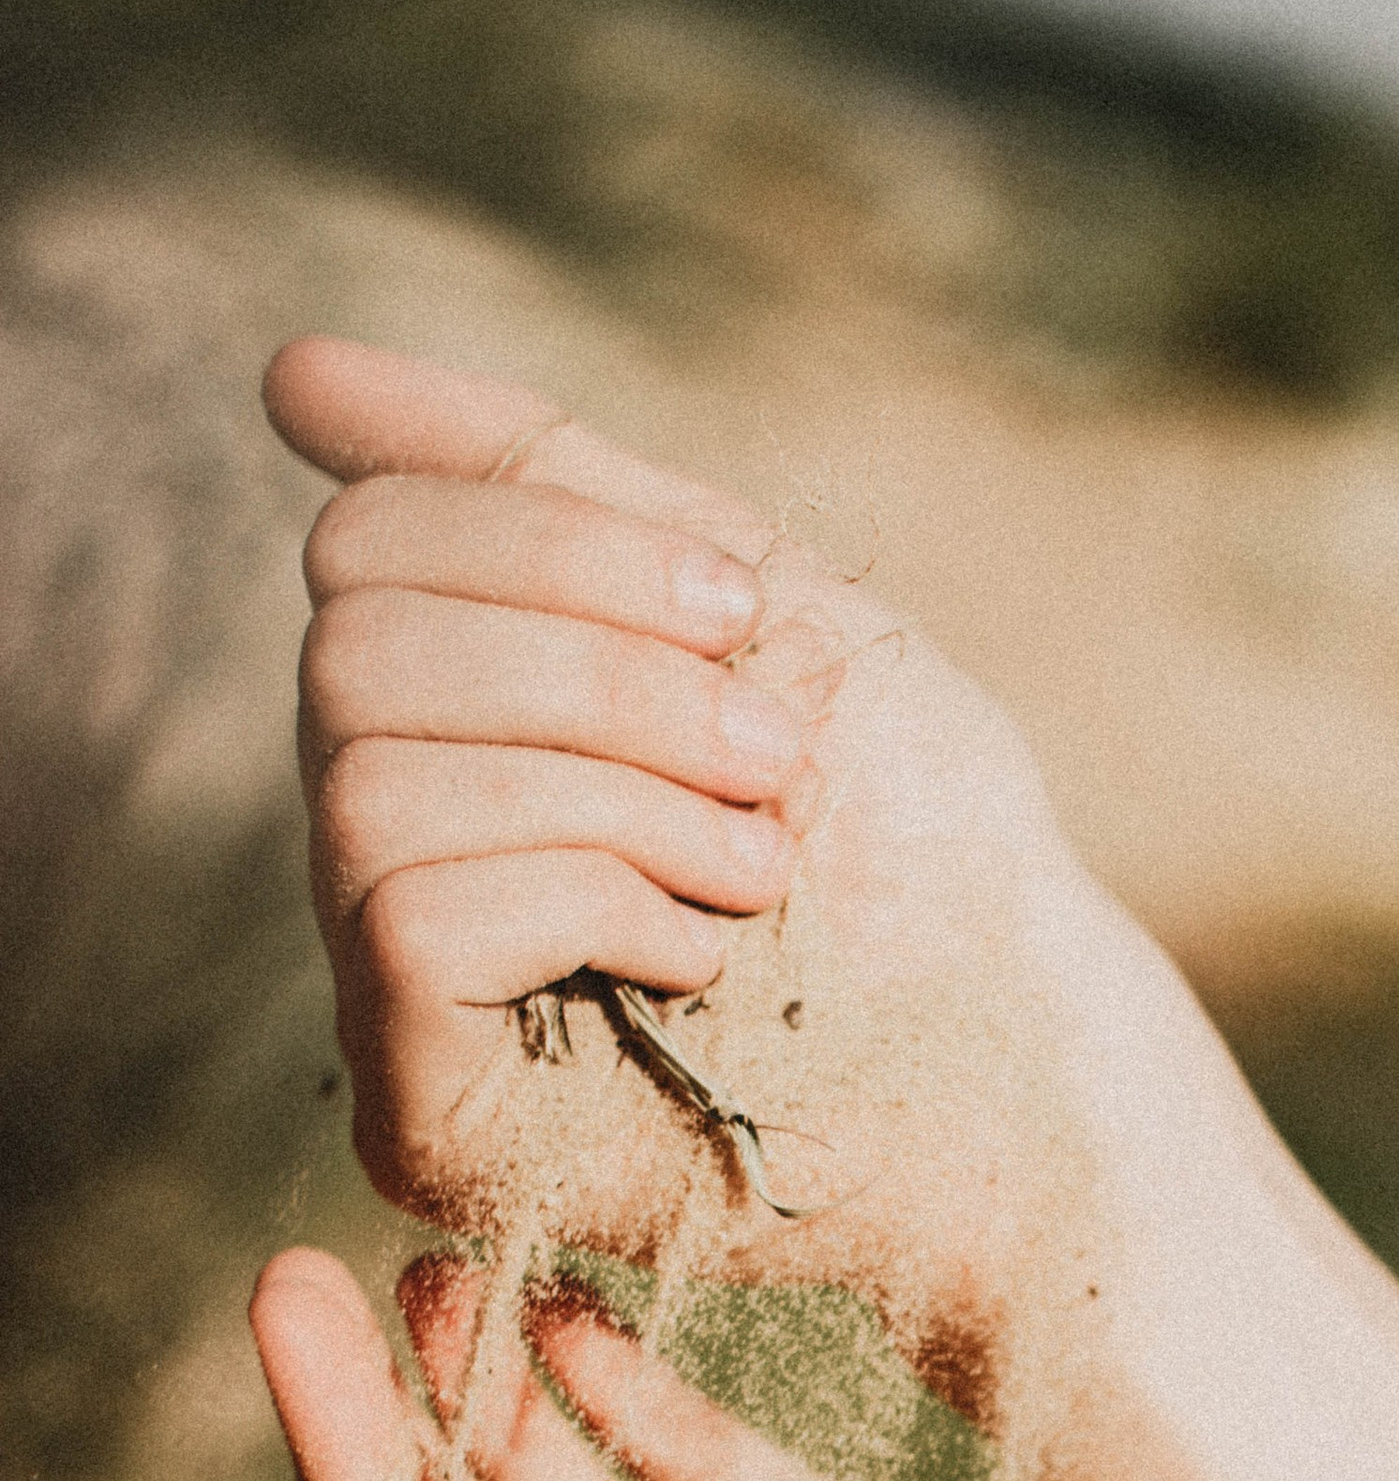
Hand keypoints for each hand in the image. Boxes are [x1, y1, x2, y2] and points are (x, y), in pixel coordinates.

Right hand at [263, 337, 1286, 1480]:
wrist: (1020, 1051)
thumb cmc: (918, 841)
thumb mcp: (745, 608)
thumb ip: (541, 480)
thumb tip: (295, 372)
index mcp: (459, 703)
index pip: (373, 539)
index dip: (557, 543)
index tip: (739, 611)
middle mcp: (390, 833)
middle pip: (352, 645)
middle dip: (597, 676)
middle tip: (774, 760)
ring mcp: (389, 982)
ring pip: (367, 781)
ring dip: (614, 797)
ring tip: (759, 867)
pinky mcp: (417, 1108)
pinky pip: (409, 918)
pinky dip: (586, 903)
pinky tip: (703, 959)